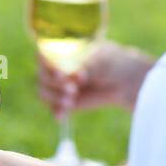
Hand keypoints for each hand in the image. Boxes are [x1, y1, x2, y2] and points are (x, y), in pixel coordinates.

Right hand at [37, 41, 154, 115]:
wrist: (123, 80)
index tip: (61, 74)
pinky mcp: (62, 100)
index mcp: (61, 49)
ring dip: (55, 98)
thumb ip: (84, 67)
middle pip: (42, 74)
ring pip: (44, 91)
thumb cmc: (110, 62)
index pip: (44, 54)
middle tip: (72, 89)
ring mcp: (58, 84)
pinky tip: (62, 116)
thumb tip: (71, 76)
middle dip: (54, 84)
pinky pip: (52, 107)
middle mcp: (55, 66)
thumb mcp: (99, 61)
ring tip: (71, 101)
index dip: (48, 65)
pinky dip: (56, 111)